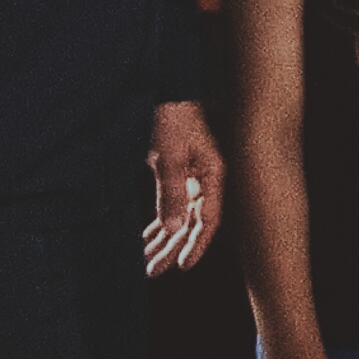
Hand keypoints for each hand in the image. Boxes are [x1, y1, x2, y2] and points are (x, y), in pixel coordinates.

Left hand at [142, 99, 225, 276]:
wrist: (157, 87)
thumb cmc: (168, 114)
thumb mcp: (168, 153)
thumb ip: (170, 190)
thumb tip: (174, 228)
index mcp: (212, 172)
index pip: (208, 217)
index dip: (197, 244)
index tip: (182, 266)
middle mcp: (204, 177)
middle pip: (191, 221)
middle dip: (172, 247)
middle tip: (152, 271)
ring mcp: (189, 174)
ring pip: (178, 216)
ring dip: (163, 239)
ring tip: (146, 261)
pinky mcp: (173, 170)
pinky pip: (168, 204)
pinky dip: (157, 222)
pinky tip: (146, 238)